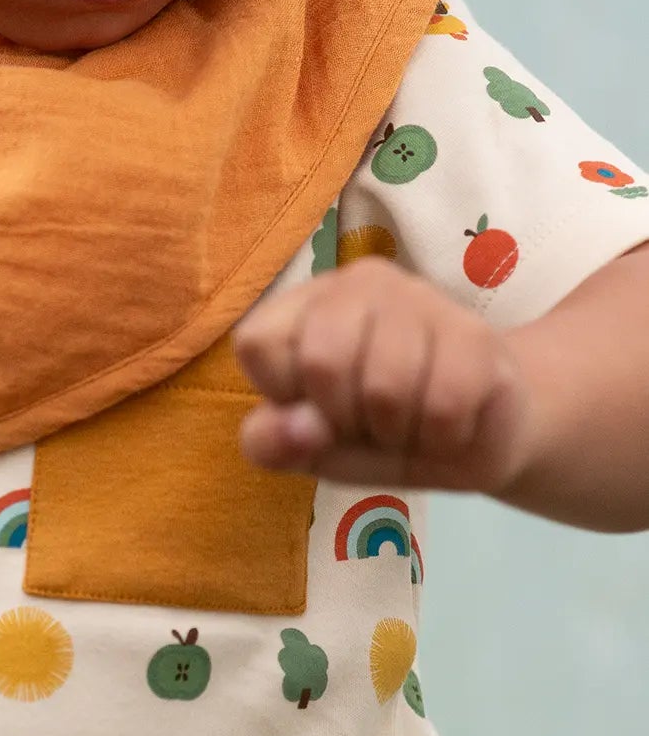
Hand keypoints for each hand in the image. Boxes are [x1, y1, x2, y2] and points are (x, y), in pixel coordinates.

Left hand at [234, 258, 532, 491]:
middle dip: (345, 418)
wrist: (471, 440)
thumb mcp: (306, 450)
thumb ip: (272, 442)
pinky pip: (443, 406)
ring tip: (408, 421)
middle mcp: (357, 285)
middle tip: (368, 420)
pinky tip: (447, 423)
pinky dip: (440, 436)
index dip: (282, 393)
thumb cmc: (373, 433)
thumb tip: (299, 427)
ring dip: (396, 431)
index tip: (314, 407)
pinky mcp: (476, 333)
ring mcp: (421, 298)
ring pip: (385, 387)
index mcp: (301, 306)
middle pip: (323, 362)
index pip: (259, 342)